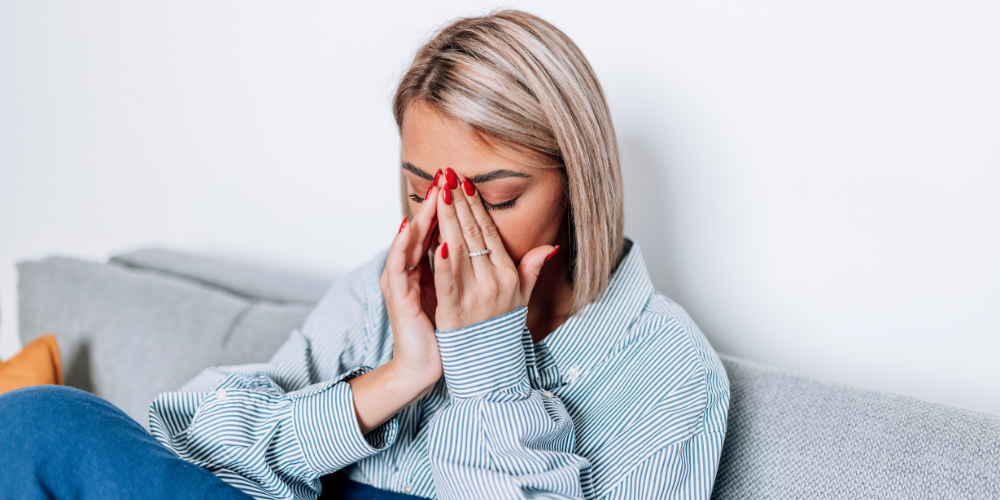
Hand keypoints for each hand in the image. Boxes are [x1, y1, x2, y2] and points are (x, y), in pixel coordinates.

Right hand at [350, 182, 443, 434]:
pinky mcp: (398, 295)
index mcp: (425, 268)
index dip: (452, 207)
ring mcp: (400, 281)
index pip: (439, 231)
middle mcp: (409, 269)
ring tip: (433, 191)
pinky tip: (416, 228)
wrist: (422, 366)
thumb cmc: (442, 333)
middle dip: (436, 201)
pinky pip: (402, 267)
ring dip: (422, 215)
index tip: (465, 183)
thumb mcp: (458, 297)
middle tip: (446, 174)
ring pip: (410, 240)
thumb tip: (484, 250)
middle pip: (424, 229)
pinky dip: (408, 246)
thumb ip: (468, 271)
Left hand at [432, 168, 555, 331]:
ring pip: (459, 249)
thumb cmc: (500, 331)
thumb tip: (549, 246)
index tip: (465, 183)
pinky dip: (442, 261)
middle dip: (458, 202)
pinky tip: (436, 241)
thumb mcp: (521, 298)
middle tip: (447, 175)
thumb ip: (532, 270)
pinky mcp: (455, 312)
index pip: (489, 232)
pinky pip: (448, 281)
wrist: (489, 368)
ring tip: (439, 193)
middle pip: (473, 233)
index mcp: (508, 274)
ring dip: (447, 218)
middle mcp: (495, 282)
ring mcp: (476, 296)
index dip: (476, 206)